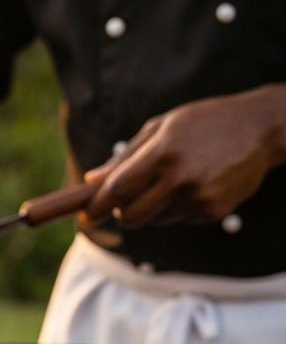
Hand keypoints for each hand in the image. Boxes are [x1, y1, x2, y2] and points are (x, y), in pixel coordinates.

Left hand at [83, 85, 285, 227]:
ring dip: (151, 209)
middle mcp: (180, 178)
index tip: (84, 215)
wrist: (260, 128)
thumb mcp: (161, 128)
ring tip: (169, 181)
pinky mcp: (215, 210)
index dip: (97, 205)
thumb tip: (91, 181)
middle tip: (122, 204)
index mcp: (162, 152)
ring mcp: (199, 197)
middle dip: (121, 214)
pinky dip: (176, 209)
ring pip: (155, 220)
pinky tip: (193, 185)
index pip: (117, 189)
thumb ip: (125, 157)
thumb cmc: (202, 123)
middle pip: (132, 216)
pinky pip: (179, 220)